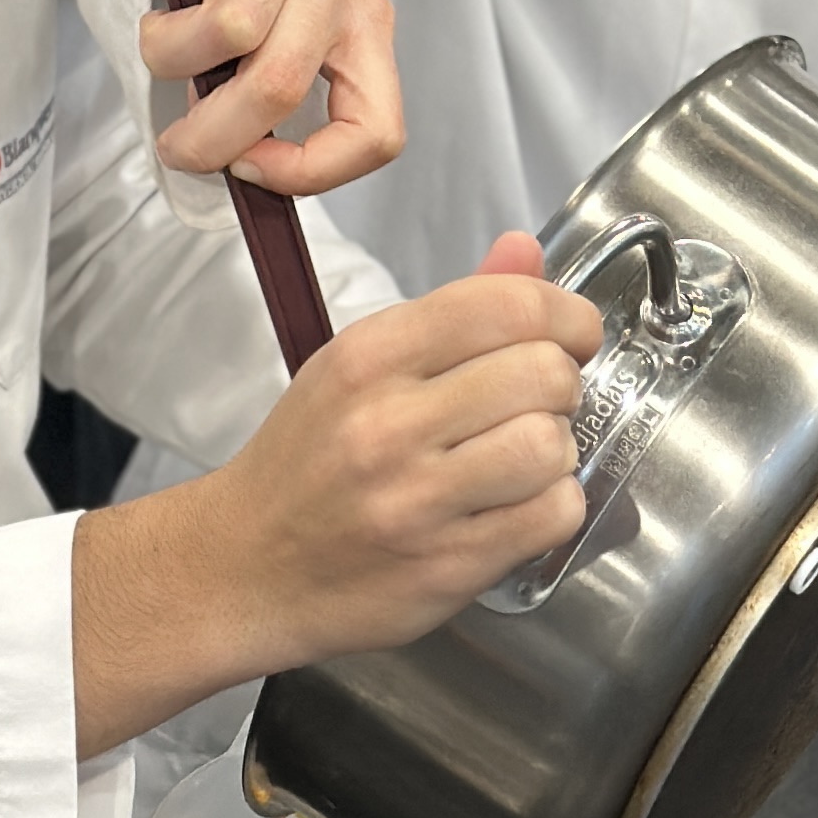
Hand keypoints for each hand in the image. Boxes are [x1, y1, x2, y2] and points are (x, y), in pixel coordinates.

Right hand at [71, 233, 596, 750]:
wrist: (246, 567)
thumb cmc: (308, 461)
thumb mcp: (358, 366)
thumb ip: (453, 310)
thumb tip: (525, 250)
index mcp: (369, 357)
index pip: (503, 305)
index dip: (564, 313)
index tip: (571, 333)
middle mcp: (389, 424)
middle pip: (542, 372)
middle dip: (561, 383)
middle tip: (537, 402)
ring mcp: (416, 501)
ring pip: (551, 446)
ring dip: (557, 450)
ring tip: (524, 456)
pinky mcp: (445, 567)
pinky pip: (551, 516)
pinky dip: (554, 506)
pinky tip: (519, 503)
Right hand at [141, 0, 402, 195]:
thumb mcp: (303, 34)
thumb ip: (277, 93)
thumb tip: (228, 159)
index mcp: (366, 34)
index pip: (375, 131)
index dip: (310, 170)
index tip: (252, 168)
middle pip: (278, 86)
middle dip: (212, 136)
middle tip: (179, 143)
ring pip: (232, 26)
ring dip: (175, 51)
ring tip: (169, 41)